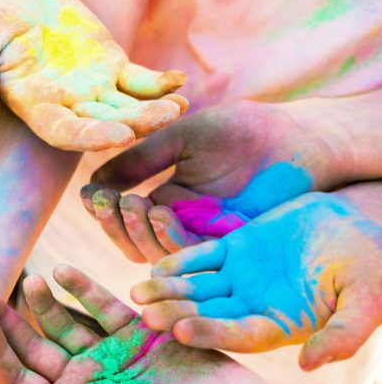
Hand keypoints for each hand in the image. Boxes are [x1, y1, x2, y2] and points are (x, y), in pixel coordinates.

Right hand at [0, 0, 187, 148]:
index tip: (119, 135)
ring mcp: (91, 86)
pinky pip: (140, 81)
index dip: (91, 137)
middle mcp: (65, 104)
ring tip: (178, 105)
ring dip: (153, 110)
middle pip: (104, 124)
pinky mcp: (111, 65)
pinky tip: (178, 81)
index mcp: (33, 106)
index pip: (64, 132)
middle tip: (163, 117)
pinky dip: (159, 83)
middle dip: (134, 125)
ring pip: (127, 108)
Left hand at [0, 264, 275, 383]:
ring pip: (63, 321)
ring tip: (27, 279)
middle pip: (31, 344)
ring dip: (42, 300)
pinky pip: (102, 306)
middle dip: (3, 315)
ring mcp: (109, 355)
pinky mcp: (138, 333)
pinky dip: (82, 288)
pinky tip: (60, 270)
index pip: (18, 376)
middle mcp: (82, 382)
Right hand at [81, 100, 349, 263]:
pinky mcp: (226, 246)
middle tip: (107, 202)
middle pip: (133, 242)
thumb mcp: (179, 139)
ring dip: (136, 232)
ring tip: (130, 204)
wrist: (295, 136)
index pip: (123, 217)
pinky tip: (160, 213)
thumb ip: (140, 160)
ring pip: (155, 252)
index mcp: (166, 200)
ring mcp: (202, 237)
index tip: (88, 194)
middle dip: (113, 224)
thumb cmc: (239, 131)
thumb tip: (94, 182)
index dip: (102, 210)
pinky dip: (169, 238)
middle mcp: (181, 224)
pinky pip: (189, 252)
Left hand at [132, 191, 381, 369]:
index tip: (179, 331)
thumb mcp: (367, 300)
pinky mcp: (234, 250)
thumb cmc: (372, 265)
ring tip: (138, 294)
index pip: (239, 335)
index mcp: (281, 325)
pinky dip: (179, 260)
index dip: (210, 333)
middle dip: (176, 315)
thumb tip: (310, 364)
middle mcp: (253, 306)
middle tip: (144, 315)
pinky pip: (200, 257)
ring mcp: (240, 279)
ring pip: (197, 289)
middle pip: (208, 315)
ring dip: (168, 292)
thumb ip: (344, 334)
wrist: (361, 222)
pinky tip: (155, 265)